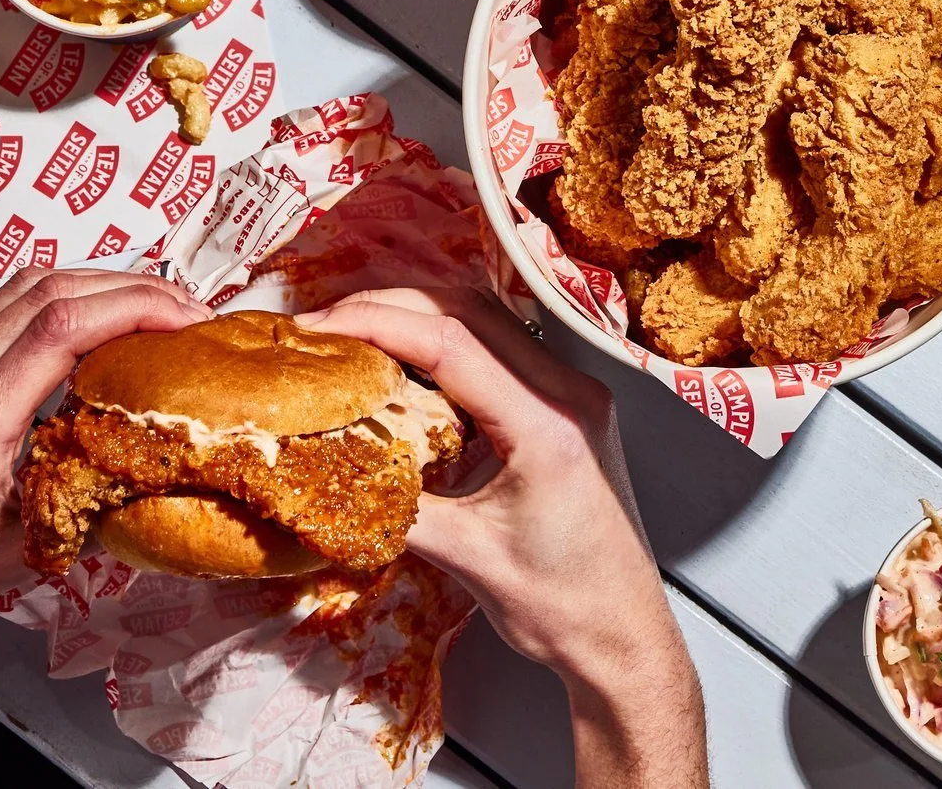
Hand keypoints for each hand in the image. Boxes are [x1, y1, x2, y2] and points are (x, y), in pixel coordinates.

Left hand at [0, 267, 208, 657]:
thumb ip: (82, 516)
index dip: (138, 309)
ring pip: (23, 288)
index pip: (63, 327)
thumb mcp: (7, 563)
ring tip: (149, 309)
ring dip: (94, 285)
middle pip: (50, 289)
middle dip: (131, 287)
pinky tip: (88, 328)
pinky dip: (56, 303)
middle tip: (187, 311)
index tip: (188, 320)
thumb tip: (151, 492)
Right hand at [299, 288, 703, 787]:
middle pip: (469, 311)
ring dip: (419, 316)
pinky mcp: (569, 406)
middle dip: (389, 305)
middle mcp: (570, 394)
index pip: (452, 342)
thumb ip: (393, 506)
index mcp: (548, 425)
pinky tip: (407, 364)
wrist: (621, 636)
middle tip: (323, 325)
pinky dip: (448, 343)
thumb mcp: (465, 557)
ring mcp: (575, 394)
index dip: (377, 323)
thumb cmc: (562, 607)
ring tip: (354, 333)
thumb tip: (320, 469)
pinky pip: (503, 350)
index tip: (319, 328)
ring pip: (488, 320)